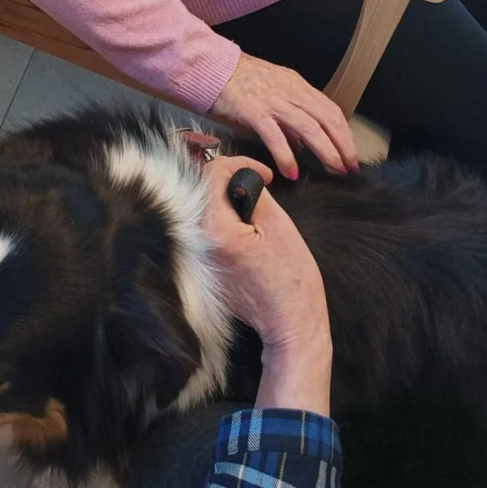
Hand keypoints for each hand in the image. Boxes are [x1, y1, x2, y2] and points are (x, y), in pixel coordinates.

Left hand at [195, 153, 331, 411]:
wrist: (290, 323)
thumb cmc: (291, 277)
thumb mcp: (278, 224)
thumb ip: (251, 191)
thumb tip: (237, 174)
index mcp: (215, 229)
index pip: (212, 175)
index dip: (239, 164)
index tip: (265, 174)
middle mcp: (196, 241)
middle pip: (202, 189)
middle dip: (229, 177)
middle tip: (259, 181)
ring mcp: (195, 256)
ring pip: (203, 206)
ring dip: (225, 195)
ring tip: (255, 201)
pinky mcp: (200, 265)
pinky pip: (205, 227)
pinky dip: (222, 216)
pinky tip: (246, 223)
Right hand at [215, 53, 358, 179]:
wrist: (210, 67)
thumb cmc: (238, 80)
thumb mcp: (272, 90)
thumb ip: (289, 112)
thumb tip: (302, 140)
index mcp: (296, 86)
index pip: (331, 110)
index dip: (344, 134)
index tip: (350, 154)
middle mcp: (290, 92)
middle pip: (326, 120)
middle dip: (342, 146)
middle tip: (348, 168)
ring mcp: (273, 101)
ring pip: (309, 127)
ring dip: (325, 151)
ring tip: (333, 170)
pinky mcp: (253, 111)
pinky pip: (275, 136)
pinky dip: (287, 155)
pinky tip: (292, 172)